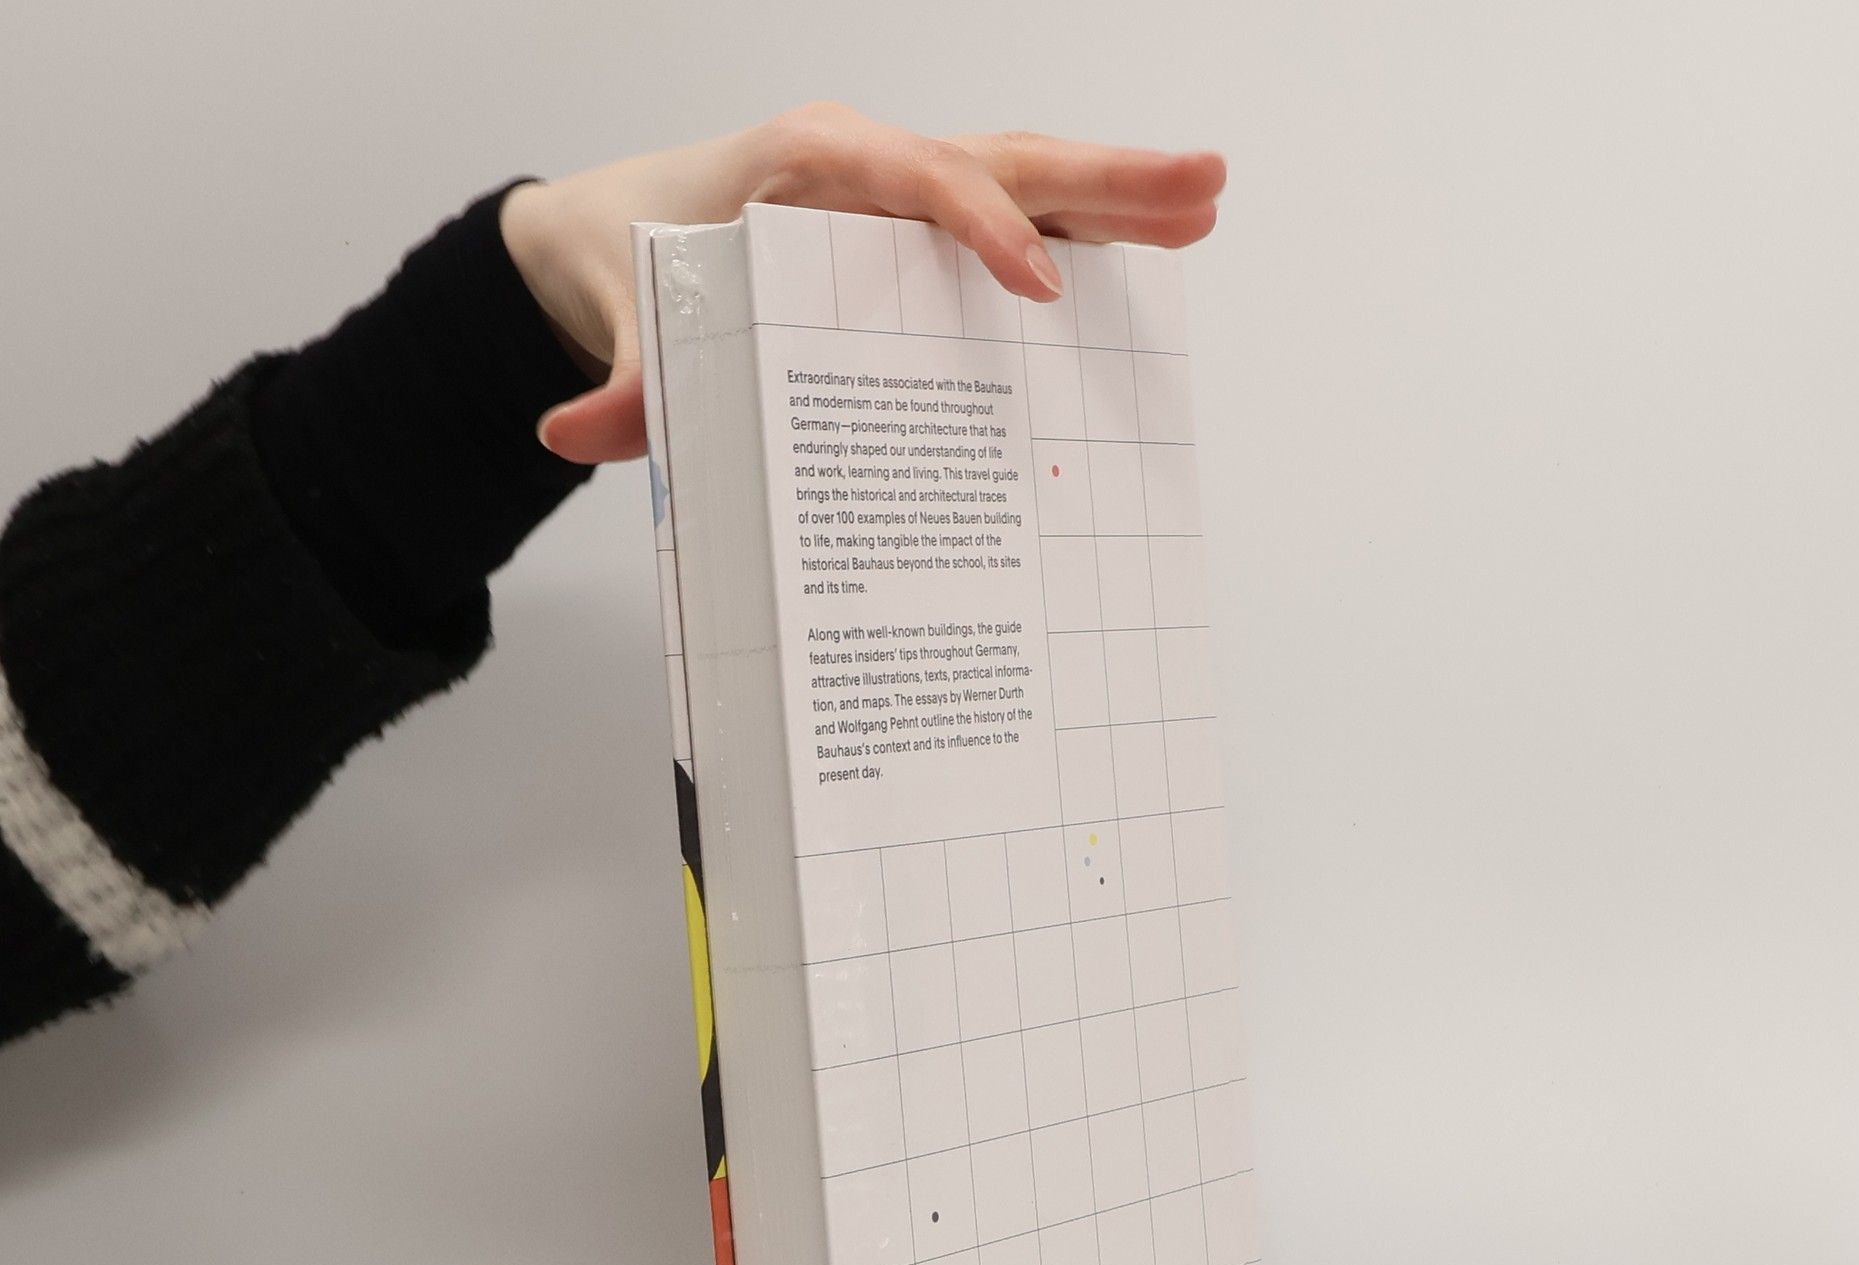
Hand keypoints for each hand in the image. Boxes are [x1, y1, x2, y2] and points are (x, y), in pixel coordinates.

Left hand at [500, 104, 1225, 465]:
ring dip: (1119, 194)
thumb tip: (573, 436)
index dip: (979, 227)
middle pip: (1002, 159)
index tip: (1040, 288)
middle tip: (1203, 187)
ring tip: (1209, 206)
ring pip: (1025, 179)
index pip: (912, 178)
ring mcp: (900, 194)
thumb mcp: (623, 317)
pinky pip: (1011, 218)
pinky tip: (1157, 252)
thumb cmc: (630, 255)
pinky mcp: (915, 231)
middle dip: (1106, 176)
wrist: (609, 229)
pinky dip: (1083, 231)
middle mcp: (867, 165)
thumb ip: (622, 381)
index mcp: (804, 165)